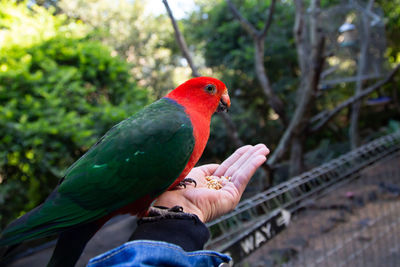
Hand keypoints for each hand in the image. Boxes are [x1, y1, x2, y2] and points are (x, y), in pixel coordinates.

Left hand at [154, 144, 268, 221]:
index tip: (248, 147)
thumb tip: (217, 166)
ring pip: (242, 171)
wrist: (177, 203)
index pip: (228, 167)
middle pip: (237, 168)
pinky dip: (252, 166)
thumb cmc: (179, 188)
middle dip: (249, 156)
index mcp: (210, 184)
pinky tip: (261, 157)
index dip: (238, 156)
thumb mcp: (194, 173)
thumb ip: (207, 169)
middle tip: (262, 146)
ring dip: (254, 159)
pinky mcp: (231, 196)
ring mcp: (227, 194)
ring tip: (265, 148)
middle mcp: (220, 190)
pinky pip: (243, 177)